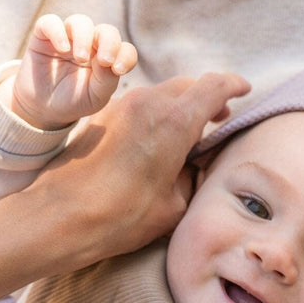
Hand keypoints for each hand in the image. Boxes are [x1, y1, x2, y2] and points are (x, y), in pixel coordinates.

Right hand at [8, 14, 139, 129]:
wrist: (42, 108)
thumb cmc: (73, 100)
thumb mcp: (94, 97)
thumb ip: (107, 80)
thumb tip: (108, 61)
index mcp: (106, 58)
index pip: (124, 49)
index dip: (126, 56)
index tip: (119, 70)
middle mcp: (90, 44)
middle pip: (106, 31)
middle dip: (109, 43)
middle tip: (104, 61)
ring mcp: (67, 37)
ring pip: (81, 22)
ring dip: (84, 37)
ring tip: (80, 58)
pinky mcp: (44, 36)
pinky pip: (50, 22)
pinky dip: (57, 31)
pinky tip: (62, 48)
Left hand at [24, 72, 250, 266]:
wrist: (59, 217)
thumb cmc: (118, 216)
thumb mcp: (173, 206)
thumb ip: (194, 178)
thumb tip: (197, 167)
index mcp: (174, 121)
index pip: (214, 86)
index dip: (234, 86)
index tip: (244, 91)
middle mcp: (148, 103)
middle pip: (188, 86)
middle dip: (207, 98)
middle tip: (219, 118)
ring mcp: (121, 105)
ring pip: (162, 93)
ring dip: (180, 106)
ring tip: (188, 132)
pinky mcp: (101, 115)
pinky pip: (139, 104)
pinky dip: (156, 114)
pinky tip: (156, 140)